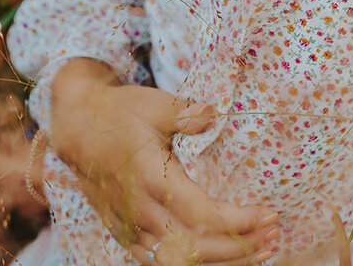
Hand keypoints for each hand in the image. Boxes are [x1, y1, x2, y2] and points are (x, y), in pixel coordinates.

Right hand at [50, 60, 279, 265]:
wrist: (78, 127)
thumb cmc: (121, 112)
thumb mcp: (153, 103)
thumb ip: (184, 112)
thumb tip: (212, 113)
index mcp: (148, 176)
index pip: (201, 215)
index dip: (238, 221)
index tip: (269, 213)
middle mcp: (139, 210)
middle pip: (195, 249)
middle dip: (239, 248)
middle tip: (274, 236)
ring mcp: (130, 227)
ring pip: (179, 263)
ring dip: (222, 262)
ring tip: (259, 252)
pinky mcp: (126, 235)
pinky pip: (162, 263)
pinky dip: (194, 265)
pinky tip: (222, 259)